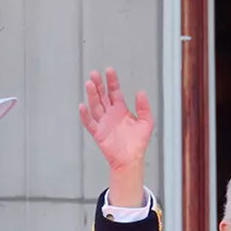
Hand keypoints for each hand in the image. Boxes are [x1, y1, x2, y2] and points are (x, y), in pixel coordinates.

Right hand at [79, 68, 153, 204]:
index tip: (109, 70)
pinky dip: (85, 115)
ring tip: (89, 84)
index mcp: (121, 110)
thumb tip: (141, 92)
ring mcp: (103, 123)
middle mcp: (110, 114)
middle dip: (98, 85)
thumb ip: (144, 107)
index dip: (112, 81)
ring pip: (95, 106)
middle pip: (102, 96)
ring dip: (92, 95)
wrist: (131, 160)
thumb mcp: (147, 122)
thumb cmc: (138, 143)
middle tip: (94, 74)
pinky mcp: (98, 134)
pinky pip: (89, 123)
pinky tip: (83, 106)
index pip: (114, 91)